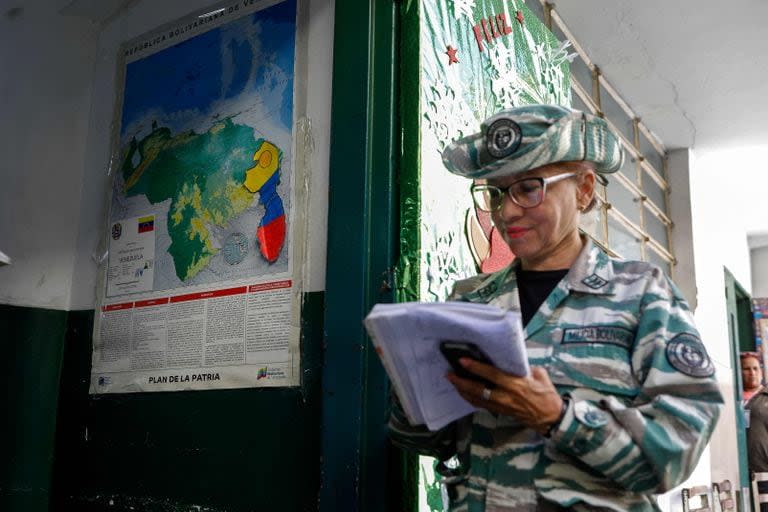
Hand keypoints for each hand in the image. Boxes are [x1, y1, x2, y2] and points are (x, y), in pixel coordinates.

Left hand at [446, 358, 563, 434]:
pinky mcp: (501, 412)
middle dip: (462, 382)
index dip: (476, 368)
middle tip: (449, 374)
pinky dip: (471, 399)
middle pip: (478, 390)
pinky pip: (482, 405)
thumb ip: (525, 367)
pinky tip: (464, 393)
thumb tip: (513, 360)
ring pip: (477, 399)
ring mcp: (502, 406)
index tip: (463, 361)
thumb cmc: (546, 395)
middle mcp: (506, 396)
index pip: (492, 375)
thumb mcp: (540, 376)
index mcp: (516, 385)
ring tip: (452, 382)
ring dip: (463, 391)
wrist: (550, 418)